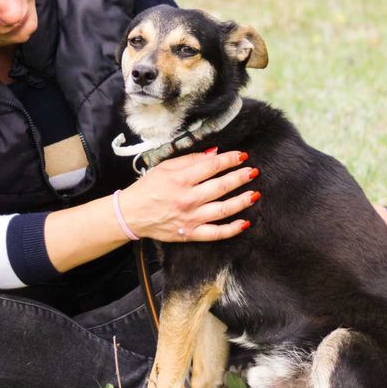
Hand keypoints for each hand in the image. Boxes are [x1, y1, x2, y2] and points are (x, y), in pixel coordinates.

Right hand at [119, 148, 257, 241]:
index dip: (229, 160)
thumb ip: (190, 159)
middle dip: (240, 177)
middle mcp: (187, 199)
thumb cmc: (147, 188)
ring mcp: (190, 218)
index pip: (211, 166)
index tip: (242, 156)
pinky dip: (232, 229)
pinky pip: (215, 233)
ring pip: (222, 210)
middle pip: (221, 186)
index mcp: (180, 179)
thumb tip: (214, 153)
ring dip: (241, 201)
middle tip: (253, 171)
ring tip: (255, 194)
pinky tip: (245, 222)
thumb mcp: (165, 167)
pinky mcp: (190, 234)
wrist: (131, 214)